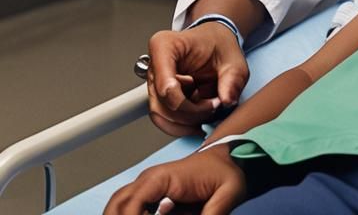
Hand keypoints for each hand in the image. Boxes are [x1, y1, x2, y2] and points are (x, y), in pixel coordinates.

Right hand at [103, 147, 245, 213]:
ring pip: (118, 207)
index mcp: (163, 177)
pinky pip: (131, 209)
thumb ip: (213, 213)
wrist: (231, 158)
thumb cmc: (228, 173)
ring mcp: (148, 187)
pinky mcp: (151, 195)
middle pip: (116, 205)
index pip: (131, 205)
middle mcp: (149, 180)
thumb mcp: (228, 194)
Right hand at [146, 24, 248, 135]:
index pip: (165, 85)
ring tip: (210, 109)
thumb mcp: (234, 59)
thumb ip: (233, 79)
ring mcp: (154, 82)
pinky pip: (164, 119)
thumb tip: (227, 101)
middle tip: (216, 105)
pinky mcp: (158, 96)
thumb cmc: (218, 44)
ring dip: (188, 122)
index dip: (185, 102)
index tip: (208, 101)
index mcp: (165, 46)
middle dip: (192, 113)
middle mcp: (154, 65)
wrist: (214, 41)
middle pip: (163, 104)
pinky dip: (184, 124)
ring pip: (162, 116)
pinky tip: (201, 116)